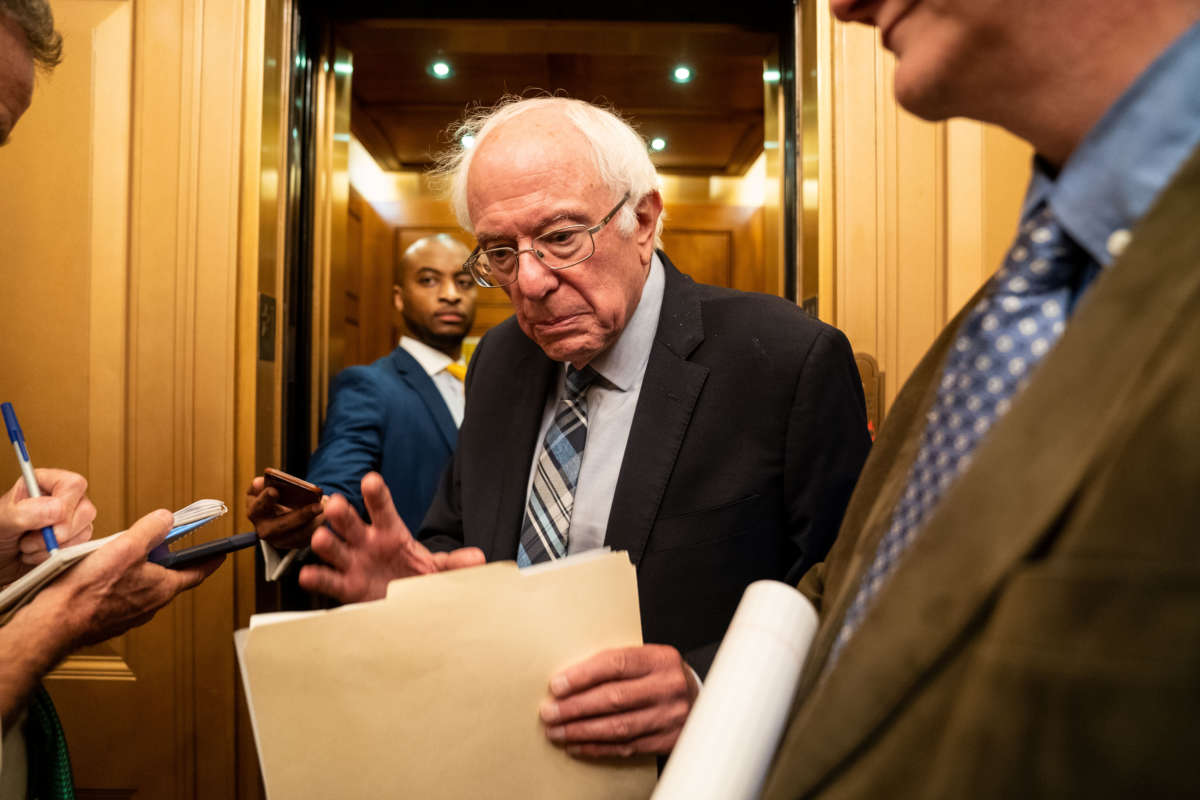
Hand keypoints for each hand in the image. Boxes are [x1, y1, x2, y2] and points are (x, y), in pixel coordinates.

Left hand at [0, 469, 96, 583]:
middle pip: (85, 509)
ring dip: (55, 546)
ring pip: (85, 531)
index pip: (73, 485)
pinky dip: (58, 555)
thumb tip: (58, 509)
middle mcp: (63, 499)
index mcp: (45, 483)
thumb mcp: (2, 521)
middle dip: (59, 532)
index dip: (65, 505)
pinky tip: (38, 554)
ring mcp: (72, 520)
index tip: (48, 523)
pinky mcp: (74, 540)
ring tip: (29, 547)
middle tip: (31, 540)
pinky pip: (80, 547)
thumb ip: (24, 512)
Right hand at [34, 508, 223, 649]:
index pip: (197, 573)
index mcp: (162, 588)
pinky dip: (122, 584)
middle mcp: (150, 605)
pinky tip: (104, 575)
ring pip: (144, 588)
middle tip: (165, 545)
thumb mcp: (126, 546)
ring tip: (126, 555)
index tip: (220, 554)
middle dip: (168, 561)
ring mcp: (130, 614)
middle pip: (169, 578)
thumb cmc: (89, 590)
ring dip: (142, 572)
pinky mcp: (110, 619)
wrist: (55, 622)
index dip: (210, 560)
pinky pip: (124, 597)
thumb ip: (151, 529)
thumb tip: (166, 519)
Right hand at [245, 476, 324, 550]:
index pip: (257, 508)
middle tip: (318, 506)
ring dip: (315, 524)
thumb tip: (259, 482)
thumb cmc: (275, 497)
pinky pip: (308, 539)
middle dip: (300, 516)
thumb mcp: (265, 488)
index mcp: (256, 512)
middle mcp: (265, 530)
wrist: (283, 511)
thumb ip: (263, 484)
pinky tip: (329, 519)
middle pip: (280, 526)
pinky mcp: (295, 544)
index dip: (265, 500)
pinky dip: (319, 529)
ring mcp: (280, 540)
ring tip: (328, 512)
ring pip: (298, 535)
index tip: (275, 491)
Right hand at [298, 472, 483, 602]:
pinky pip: (329, 581)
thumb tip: (479, 558)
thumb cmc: (416, 575)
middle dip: (343, 514)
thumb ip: (455, 563)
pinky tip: (308, 575)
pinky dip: (317, 578)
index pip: (383, 508)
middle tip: (337, 504)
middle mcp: (367, 543)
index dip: (376, 494)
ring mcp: (354, 563)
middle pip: (352, 523)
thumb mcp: (439, 569)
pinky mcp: (346, 587)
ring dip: (327, 543)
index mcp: (391, 532)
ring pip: (335, 549)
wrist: (405, 601)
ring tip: (322, 538)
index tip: (370, 479)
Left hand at [538, 644, 700, 757]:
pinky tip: (577, 745)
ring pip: (618, 726)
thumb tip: (567, 680)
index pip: (616, 663)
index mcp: (660, 659)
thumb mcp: (647, 660)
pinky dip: (598, 748)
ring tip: (556, 731)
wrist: (702, 700)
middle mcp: (668, 687)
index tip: (557, 685)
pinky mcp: (668, 740)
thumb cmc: (662, 677)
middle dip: (575, 707)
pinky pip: (626, 747)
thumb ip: (615, 665)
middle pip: (614, 698)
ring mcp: (669, 716)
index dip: (583, 675)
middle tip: (549, 712)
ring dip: (582, 731)